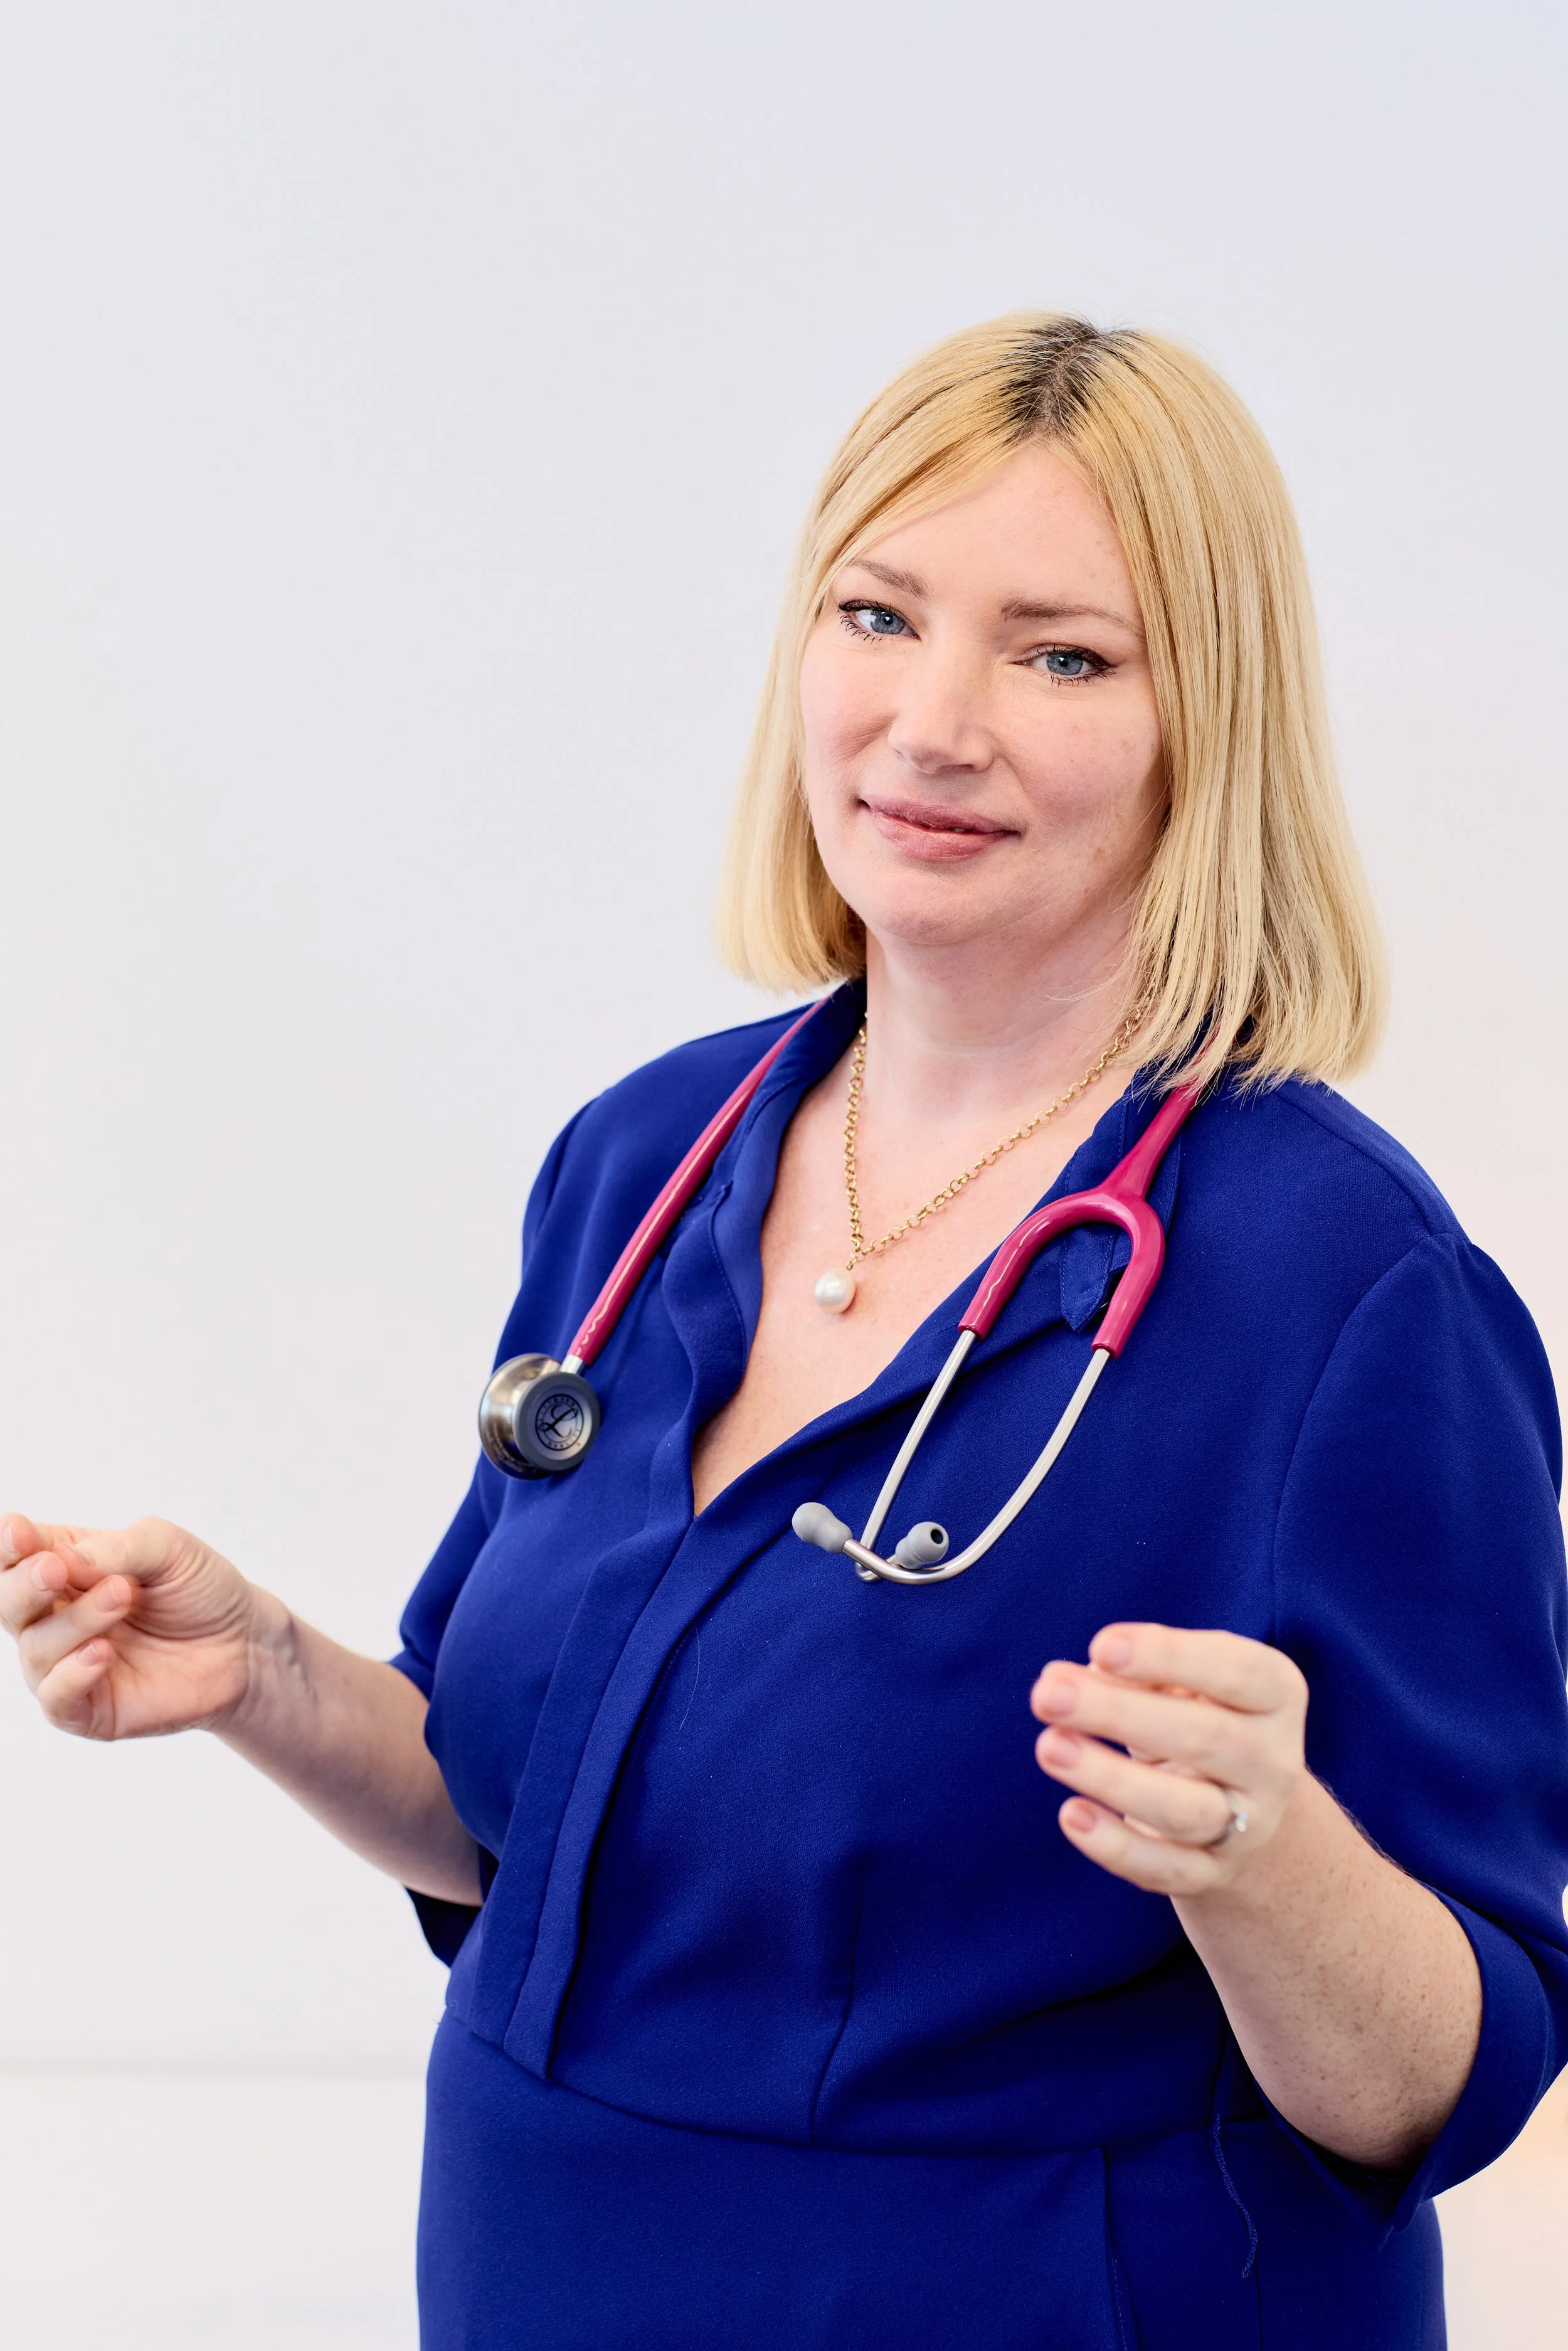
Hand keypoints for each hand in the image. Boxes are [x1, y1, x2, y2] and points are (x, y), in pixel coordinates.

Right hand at [0, 1514, 261, 1741]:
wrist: (243, 1642)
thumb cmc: (199, 1590)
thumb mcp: (168, 1548)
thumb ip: (114, 1549)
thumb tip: (61, 1560)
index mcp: (65, 1565)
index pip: (14, 1554)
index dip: (9, 1544)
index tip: (20, 1534)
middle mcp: (54, 1615)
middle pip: (8, 1601)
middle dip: (25, 1584)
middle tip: (56, 1570)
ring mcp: (66, 1663)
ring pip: (35, 1648)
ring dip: (75, 1621)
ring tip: (122, 1597)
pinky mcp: (87, 1708)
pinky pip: (56, 1698)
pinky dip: (72, 1674)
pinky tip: (102, 1652)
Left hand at [1030, 1622, 1308, 1893]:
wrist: (1242, 1804)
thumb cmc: (1195, 1714)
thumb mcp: (1184, 1680)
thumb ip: (1139, 1669)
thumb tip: (1070, 1680)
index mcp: (1276, 1695)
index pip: (1238, 1670)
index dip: (1170, 1655)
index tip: (1101, 1646)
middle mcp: (1274, 1762)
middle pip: (1204, 1738)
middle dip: (1119, 1713)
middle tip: (1047, 1694)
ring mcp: (1250, 1825)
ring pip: (1184, 1809)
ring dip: (1111, 1778)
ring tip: (1048, 1746)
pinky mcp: (1214, 1874)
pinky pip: (1166, 1868)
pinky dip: (1116, 1847)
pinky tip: (1071, 1814)